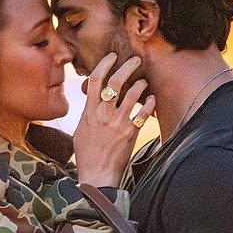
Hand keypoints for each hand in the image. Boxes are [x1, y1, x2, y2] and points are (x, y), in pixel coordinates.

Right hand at [74, 53, 155, 187]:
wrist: (97, 175)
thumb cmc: (87, 155)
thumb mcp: (80, 131)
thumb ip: (87, 114)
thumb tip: (91, 102)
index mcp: (89, 111)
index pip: (95, 80)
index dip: (104, 64)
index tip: (112, 57)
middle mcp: (104, 114)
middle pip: (115, 81)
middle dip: (127, 66)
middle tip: (135, 60)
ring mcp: (118, 123)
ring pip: (132, 94)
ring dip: (140, 84)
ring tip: (144, 82)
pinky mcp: (130, 133)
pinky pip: (143, 113)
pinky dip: (149, 104)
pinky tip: (152, 99)